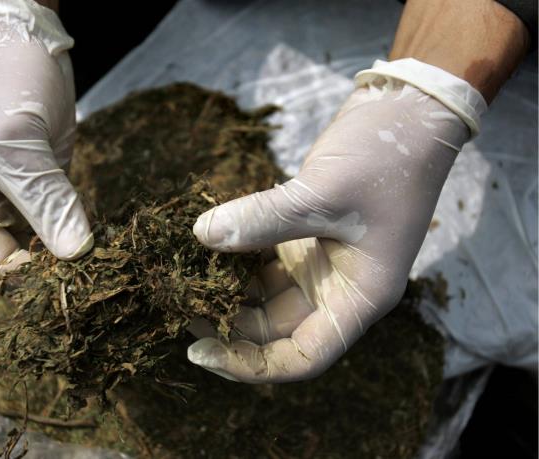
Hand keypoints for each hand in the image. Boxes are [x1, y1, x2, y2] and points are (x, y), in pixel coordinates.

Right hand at [0, 0, 91, 279]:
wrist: (23, 39)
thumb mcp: (13, 143)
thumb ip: (44, 198)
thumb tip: (76, 254)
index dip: (30, 279)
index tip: (74, 285)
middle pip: (19, 258)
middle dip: (55, 270)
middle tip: (98, 283)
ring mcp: (15, 197)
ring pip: (45, 241)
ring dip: (72, 253)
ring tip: (108, 269)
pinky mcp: (45, 184)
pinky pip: (63, 218)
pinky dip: (81, 229)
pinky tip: (107, 243)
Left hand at [188, 60, 484, 382]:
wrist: (407, 110)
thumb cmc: (386, 158)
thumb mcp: (324, 194)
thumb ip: (263, 220)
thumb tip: (202, 236)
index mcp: (359, 297)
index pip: (302, 356)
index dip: (250, 364)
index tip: (199, 350)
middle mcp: (340, 288)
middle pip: (276, 328)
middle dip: (229, 322)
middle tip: (180, 305)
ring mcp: (321, 261)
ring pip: (265, 295)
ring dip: (228, 289)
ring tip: (184, 278)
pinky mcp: (305, 234)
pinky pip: (263, 259)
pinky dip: (236, 255)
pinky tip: (205, 245)